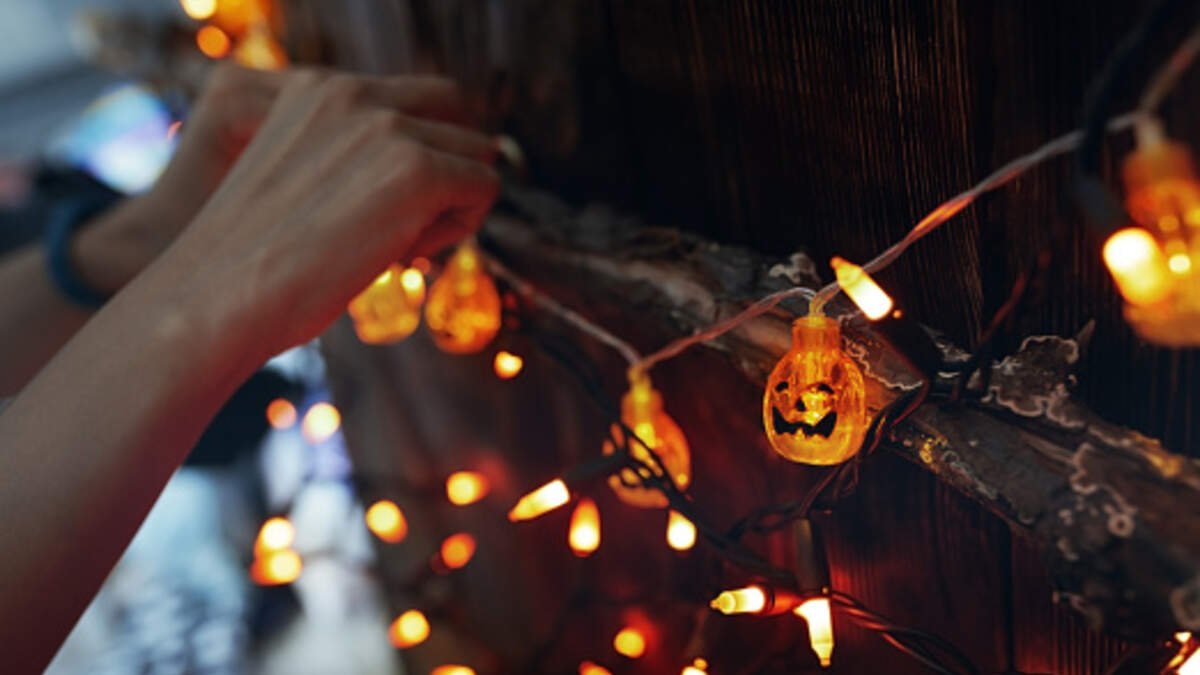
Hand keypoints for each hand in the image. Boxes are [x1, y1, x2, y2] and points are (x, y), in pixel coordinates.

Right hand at [80, 64, 485, 291]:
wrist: (215, 299)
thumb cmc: (251, 263)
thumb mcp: (296, 178)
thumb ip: (352, 156)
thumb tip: (431, 171)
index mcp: (316, 88)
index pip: (421, 99)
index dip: (425, 153)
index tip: (388, 204)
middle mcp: (352, 92)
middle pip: (458, 120)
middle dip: (445, 175)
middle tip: (398, 229)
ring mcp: (387, 128)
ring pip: (475, 155)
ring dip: (449, 203)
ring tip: (388, 243)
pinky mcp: (417, 170)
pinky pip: (484, 188)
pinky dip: (458, 228)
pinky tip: (400, 254)